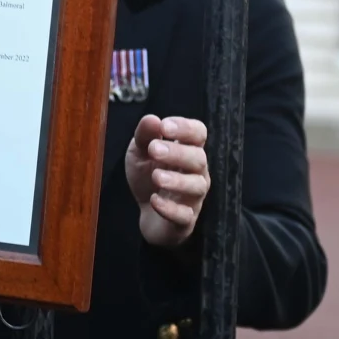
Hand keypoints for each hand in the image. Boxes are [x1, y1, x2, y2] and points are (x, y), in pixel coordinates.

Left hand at [125, 114, 209, 247]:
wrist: (146, 213)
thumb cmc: (148, 177)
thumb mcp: (140, 152)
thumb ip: (144, 135)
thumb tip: (152, 119)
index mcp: (187, 150)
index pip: (198, 133)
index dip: (185, 128)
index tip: (164, 126)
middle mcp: (196, 172)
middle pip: (199, 159)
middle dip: (178, 153)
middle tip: (154, 149)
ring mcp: (193, 197)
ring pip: (197, 186)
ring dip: (177, 180)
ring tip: (156, 176)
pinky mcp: (185, 220)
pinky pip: (185, 215)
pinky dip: (170, 208)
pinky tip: (154, 200)